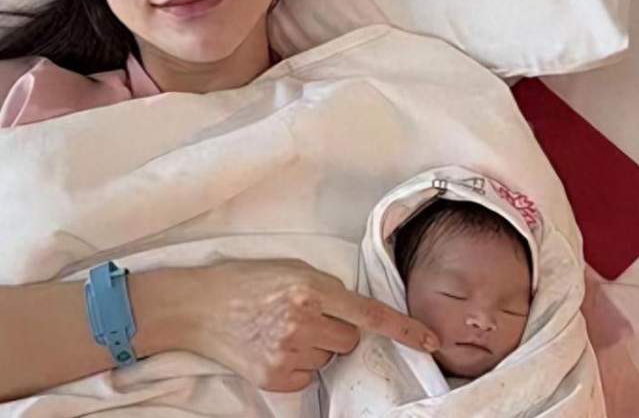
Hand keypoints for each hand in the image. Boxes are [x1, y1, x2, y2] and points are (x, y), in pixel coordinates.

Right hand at [185, 259, 438, 391]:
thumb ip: (327, 289)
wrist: (200, 307)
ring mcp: (288, 354)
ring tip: (283, 329)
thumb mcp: (291, 269)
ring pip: (329, 357)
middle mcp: (302, 323)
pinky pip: (310, 375)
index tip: (430, 340)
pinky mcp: (275, 378)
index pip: (368, 313)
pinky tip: (276, 347)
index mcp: (309, 289)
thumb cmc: (247, 281)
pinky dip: (300, 364)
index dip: (404, 328)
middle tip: (305, 315)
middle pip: (350, 339)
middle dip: (337, 328)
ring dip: (316, 346)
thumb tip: (356, 314)